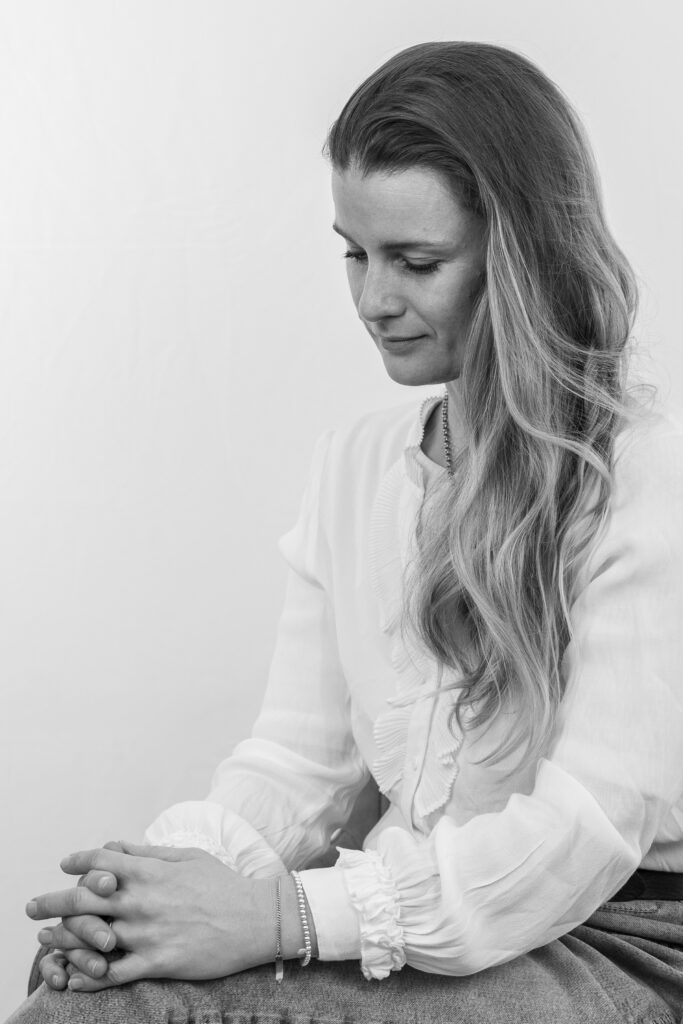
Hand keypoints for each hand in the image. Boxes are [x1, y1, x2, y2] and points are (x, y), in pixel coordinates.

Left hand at [27, 841, 273, 991]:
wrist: (256, 919)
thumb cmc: (224, 885)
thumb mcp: (187, 857)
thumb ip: (147, 853)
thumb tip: (115, 844)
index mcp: (150, 872)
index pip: (100, 860)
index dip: (78, 860)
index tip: (65, 865)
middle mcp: (143, 900)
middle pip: (83, 898)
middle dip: (51, 901)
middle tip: (32, 907)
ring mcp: (148, 933)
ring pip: (91, 937)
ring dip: (62, 939)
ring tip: (46, 942)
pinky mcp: (157, 962)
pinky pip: (113, 974)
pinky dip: (88, 977)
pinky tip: (74, 978)